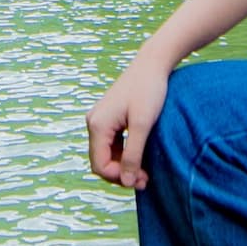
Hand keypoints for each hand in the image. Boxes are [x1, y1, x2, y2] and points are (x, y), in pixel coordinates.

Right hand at [85, 56, 175, 189]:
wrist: (152, 63)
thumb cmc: (149, 90)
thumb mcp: (142, 124)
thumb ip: (133, 154)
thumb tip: (126, 181)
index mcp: (98, 125)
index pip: (100, 165)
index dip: (118, 177)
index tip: (141, 180)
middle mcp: (94, 123)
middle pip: (101, 161)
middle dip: (121, 174)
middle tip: (145, 181)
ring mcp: (101, 120)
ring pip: (107, 154)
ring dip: (123, 166)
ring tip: (145, 174)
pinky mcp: (110, 118)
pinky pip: (112, 145)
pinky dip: (125, 155)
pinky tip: (141, 158)